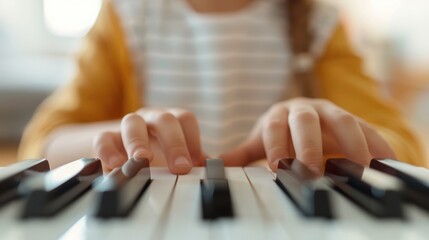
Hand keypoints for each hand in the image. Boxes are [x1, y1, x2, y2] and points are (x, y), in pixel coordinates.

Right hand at [93, 108, 205, 173]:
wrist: (126, 151)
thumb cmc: (159, 153)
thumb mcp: (179, 158)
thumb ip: (195, 162)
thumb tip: (218, 169)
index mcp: (172, 121)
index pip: (185, 119)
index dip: (193, 138)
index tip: (198, 163)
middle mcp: (151, 118)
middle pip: (164, 119)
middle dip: (174, 142)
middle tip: (180, 168)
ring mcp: (128, 126)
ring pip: (132, 123)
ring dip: (138, 141)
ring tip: (142, 160)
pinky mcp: (107, 138)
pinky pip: (103, 138)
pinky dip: (108, 150)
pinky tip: (115, 165)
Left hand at [220, 98, 395, 173]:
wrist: (307, 118)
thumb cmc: (281, 135)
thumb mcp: (261, 143)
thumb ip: (241, 155)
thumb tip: (209, 166)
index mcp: (278, 116)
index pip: (274, 127)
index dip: (276, 145)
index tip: (278, 166)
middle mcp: (303, 110)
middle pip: (305, 120)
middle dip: (308, 144)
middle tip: (311, 169)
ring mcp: (329, 111)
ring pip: (340, 119)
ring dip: (348, 142)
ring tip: (356, 166)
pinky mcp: (352, 118)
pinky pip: (366, 127)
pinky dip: (376, 142)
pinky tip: (383, 159)